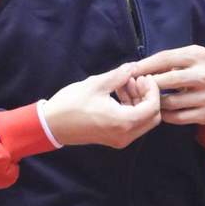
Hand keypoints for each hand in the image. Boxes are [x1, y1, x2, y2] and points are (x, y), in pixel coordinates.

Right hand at [42, 64, 160, 148]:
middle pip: (152, 117)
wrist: (52, 124)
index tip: (143, 76)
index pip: (152, 107)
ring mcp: (120, 139)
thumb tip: (134, 66)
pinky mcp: (113, 139)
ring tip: (124, 83)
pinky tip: (119, 94)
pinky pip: (132, 124)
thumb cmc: (71, 104)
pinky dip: (131, 108)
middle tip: (135, 80)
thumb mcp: (96, 84)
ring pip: (143, 121)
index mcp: (123, 122)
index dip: (152, 90)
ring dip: (139, 101)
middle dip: (148, 96)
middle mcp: (125, 135)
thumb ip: (119, 75)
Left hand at [126, 46, 204, 124]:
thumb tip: (134, 68)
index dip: (145, 65)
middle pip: (168, 80)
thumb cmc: (194, 71)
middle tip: (135, 88)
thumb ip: (164, 61)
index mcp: (198, 55)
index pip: (165, 58)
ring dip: (155, 102)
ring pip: (171, 101)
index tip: (130, 71)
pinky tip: (161, 110)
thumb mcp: (185, 58)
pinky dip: (165, 115)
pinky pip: (178, 117)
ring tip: (147, 100)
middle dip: (149, 84)